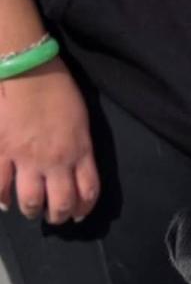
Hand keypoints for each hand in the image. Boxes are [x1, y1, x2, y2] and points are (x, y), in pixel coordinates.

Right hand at [0, 58, 99, 222]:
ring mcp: (28, 159)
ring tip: (29, 210)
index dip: (84, 208)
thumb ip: (80, 146)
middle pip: (61, 203)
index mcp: (79, 151)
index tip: (77, 214)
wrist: (28, 68)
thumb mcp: (80, 120)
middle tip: (53, 216)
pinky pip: (1, 184)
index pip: (88, 192)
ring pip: (32, 200)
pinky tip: (4, 202)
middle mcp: (57, 161)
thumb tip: (75, 164)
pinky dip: (2, 198)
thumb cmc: (56, 86)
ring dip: (32, 210)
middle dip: (58, 216)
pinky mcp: (3, 151)